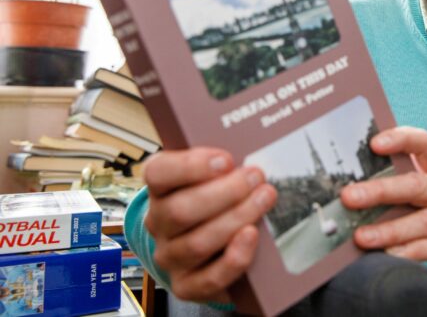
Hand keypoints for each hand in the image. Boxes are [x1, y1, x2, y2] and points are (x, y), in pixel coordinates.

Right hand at [143, 147, 277, 302]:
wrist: (215, 245)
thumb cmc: (219, 198)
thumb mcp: (217, 176)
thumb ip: (227, 164)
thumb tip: (255, 147)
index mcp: (161, 188)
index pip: (158, 173)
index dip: (190, 166)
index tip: (225, 159)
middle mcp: (159, 222)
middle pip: (180, 210)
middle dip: (225, 193)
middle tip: (256, 177)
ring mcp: (171, 255)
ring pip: (197, 243)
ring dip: (236, 219)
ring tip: (263, 199)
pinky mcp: (187, 284)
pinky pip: (208, 278)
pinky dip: (234, 258)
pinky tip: (251, 236)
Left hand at [340, 127, 426, 304]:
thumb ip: (408, 192)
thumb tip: (357, 189)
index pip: (425, 145)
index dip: (401, 139)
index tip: (373, 143)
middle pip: (419, 184)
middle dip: (382, 190)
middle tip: (350, 196)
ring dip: (391, 229)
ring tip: (362, 237)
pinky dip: (416, 252)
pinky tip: (393, 256)